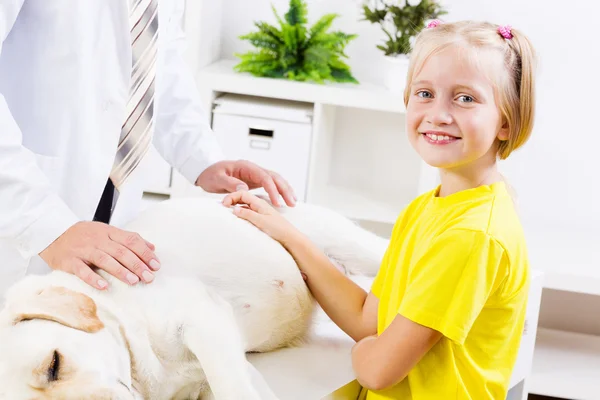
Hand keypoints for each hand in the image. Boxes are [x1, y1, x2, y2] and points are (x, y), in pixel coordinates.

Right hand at [39, 221, 160, 289]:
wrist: (52, 233)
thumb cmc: (84, 236)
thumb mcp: (107, 232)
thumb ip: (129, 239)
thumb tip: (152, 247)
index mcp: (108, 232)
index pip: (131, 240)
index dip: (145, 252)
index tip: (156, 265)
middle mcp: (98, 240)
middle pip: (121, 251)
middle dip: (138, 265)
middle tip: (149, 277)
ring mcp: (83, 250)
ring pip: (105, 259)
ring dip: (121, 271)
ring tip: (134, 281)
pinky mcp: (70, 261)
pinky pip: (82, 270)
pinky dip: (93, 278)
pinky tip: (104, 286)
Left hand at [196, 160, 295, 206]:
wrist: (206, 170)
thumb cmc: (210, 174)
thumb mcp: (217, 179)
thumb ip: (231, 183)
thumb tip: (245, 190)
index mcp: (246, 167)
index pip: (264, 177)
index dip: (272, 189)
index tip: (277, 202)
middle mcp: (253, 169)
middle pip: (274, 177)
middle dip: (285, 189)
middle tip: (292, 202)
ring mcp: (255, 174)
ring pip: (275, 180)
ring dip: (285, 190)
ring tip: (293, 201)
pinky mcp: (255, 180)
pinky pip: (271, 184)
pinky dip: (279, 191)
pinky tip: (284, 198)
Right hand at [222, 191, 300, 246]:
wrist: (291, 238)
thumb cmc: (279, 230)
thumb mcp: (261, 221)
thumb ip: (248, 214)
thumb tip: (234, 209)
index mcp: (259, 203)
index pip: (242, 193)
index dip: (231, 197)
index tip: (223, 205)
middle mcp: (259, 205)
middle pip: (242, 198)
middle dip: (232, 200)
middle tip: (222, 207)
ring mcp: (260, 212)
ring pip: (244, 205)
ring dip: (235, 206)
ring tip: (226, 212)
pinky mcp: (261, 219)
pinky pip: (248, 212)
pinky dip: (241, 213)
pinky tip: (237, 219)